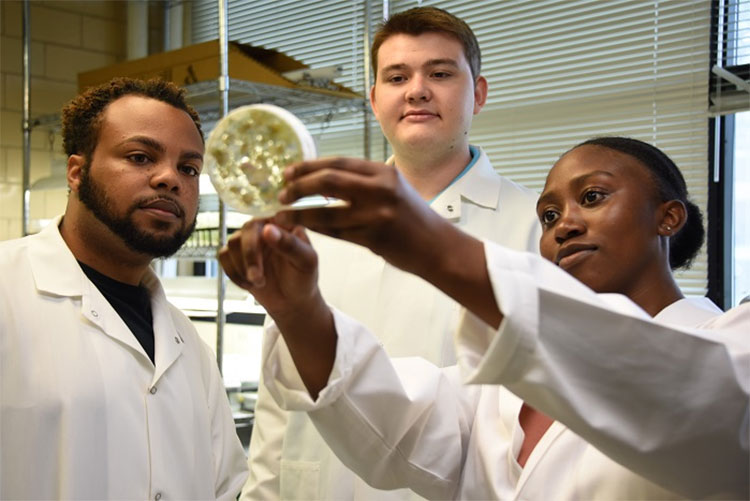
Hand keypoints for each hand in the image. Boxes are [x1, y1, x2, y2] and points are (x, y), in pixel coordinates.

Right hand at [219, 219, 336, 397]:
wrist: (296, 307)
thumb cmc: (307, 283)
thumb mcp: (308, 263)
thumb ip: (291, 245)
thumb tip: (270, 228)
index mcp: (285, 222)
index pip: (267, 214)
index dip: (265, 229)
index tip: (269, 244)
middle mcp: (264, 228)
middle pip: (244, 229)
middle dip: (249, 256)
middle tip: (258, 279)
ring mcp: (248, 243)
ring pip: (230, 244)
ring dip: (241, 267)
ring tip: (257, 284)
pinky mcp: (236, 259)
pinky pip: (222, 259)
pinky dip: (233, 273)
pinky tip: (249, 285)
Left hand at [277, 157, 450, 277]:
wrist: (437, 246)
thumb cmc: (413, 217)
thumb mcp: (393, 188)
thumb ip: (364, 181)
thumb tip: (325, 175)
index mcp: (384, 172)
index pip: (337, 163)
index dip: (309, 166)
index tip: (289, 171)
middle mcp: (381, 189)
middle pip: (327, 180)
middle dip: (299, 185)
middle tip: (282, 192)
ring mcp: (378, 214)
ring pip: (326, 210)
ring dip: (300, 212)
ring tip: (284, 213)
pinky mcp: (374, 237)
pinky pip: (335, 231)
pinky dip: (315, 228)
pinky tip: (303, 227)